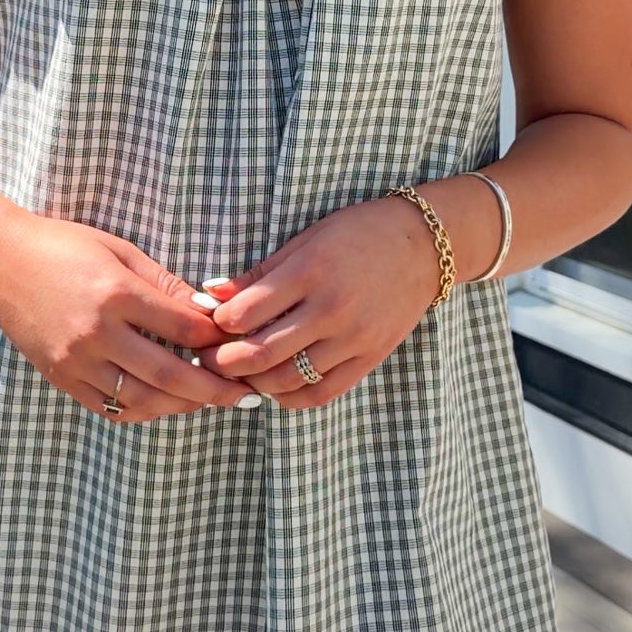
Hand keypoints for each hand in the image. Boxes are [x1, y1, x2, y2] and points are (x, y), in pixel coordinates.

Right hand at [0, 211, 257, 421]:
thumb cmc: (63, 245)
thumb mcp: (119, 250)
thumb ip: (164, 285)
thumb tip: (210, 311)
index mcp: (115, 293)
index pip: (183, 327)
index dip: (216, 339)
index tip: (239, 343)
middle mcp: (96, 332)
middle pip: (168, 373)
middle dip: (212, 388)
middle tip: (244, 396)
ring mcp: (75, 360)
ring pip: (140, 399)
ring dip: (180, 405)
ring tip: (208, 402)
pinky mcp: (60, 377)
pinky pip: (108, 407)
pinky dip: (141, 410)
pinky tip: (164, 404)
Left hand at [191, 196, 441, 407]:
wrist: (424, 245)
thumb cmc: (358, 234)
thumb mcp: (307, 240)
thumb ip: (260, 273)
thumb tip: (212, 294)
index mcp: (310, 271)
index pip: (246, 314)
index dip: (217, 326)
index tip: (208, 326)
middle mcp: (331, 308)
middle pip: (261, 353)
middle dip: (223, 362)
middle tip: (207, 360)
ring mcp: (353, 336)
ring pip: (288, 378)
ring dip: (253, 383)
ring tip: (237, 374)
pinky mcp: (370, 356)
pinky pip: (322, 391)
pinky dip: (291, 397)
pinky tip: (274, 389)